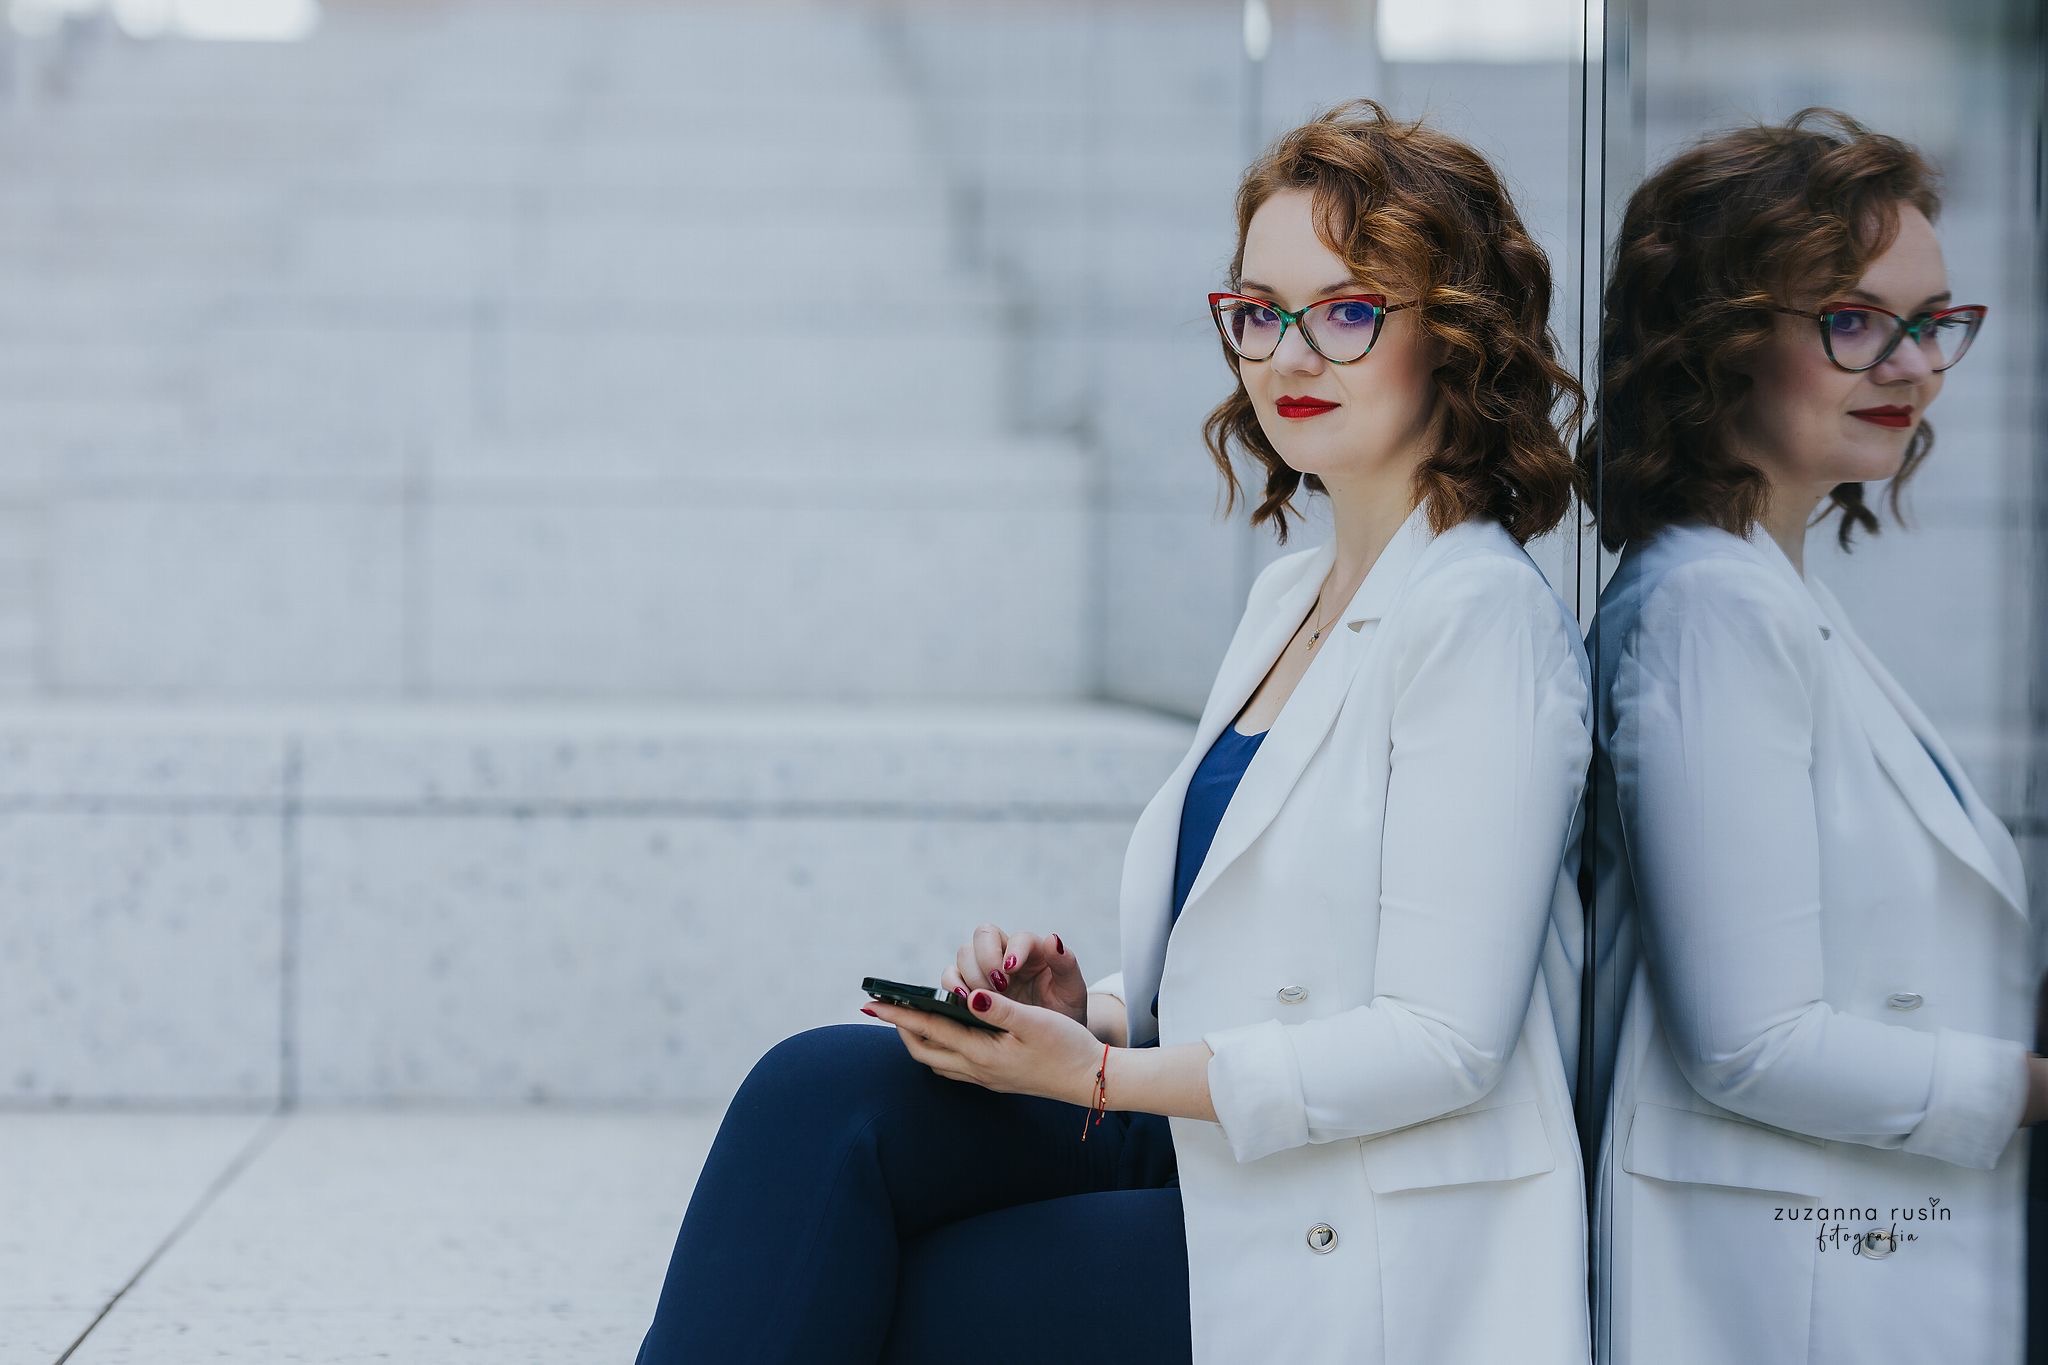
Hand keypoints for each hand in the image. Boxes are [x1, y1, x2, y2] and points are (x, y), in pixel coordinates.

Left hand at [861, 988, 1105, 1107]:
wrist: (1092, 1081)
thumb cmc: (1067, 1047)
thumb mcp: (1036, 1022)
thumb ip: (1000, 1009)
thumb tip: (968, 996)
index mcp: (982, 1053)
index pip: (929, 1030)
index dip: (899, 1015)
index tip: (872, 1002)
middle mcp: (978, 1070)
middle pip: (924, 1050)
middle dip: (901, 1029)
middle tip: (885, 1008)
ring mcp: (986, 1079)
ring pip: (937, 1061)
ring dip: (919, 1040)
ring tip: (909, 1021)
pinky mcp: (996, 1080)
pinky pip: (954, 1067)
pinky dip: (940, 1049)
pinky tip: (947, 1039)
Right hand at [939, 922, 1088, 1029]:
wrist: (1053, 1044)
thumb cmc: (1065, 1013)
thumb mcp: (1072, 991)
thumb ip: (1066, 964)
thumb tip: (1052, 939)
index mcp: (1033, 950)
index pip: (1018, 937)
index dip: (1013, 950)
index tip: (1012, 970)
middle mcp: (1005, 954)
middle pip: (984, 935)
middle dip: (986, 958)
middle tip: (998, 986)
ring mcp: (984, 970)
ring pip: (964, 954)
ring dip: (969, 974)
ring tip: (982, 999)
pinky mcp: (969, 989)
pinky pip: (950, 978)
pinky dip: (952, 987)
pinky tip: (964, 1004)